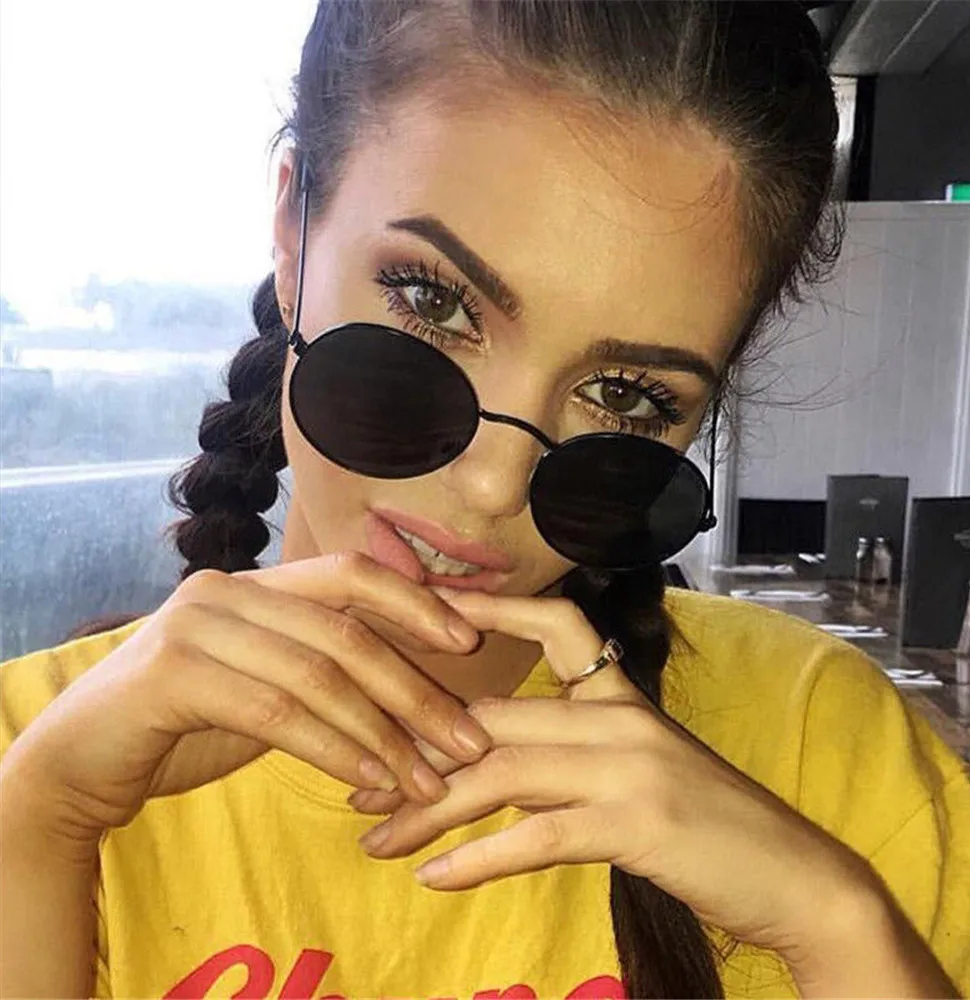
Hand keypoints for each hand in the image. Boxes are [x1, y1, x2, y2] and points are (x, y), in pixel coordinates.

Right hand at [0, 553, 493, 842]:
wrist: (81, 761)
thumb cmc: (184, 724)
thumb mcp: (264, 686)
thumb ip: (319, 672)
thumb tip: (413, 694)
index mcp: (256, 584)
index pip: (350, 573)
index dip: (414, 602)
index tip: (469, 638)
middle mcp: (227, 590)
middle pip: (345, 632)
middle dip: (415, 689)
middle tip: (468, 737)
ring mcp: (197, 625)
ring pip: (318, 675)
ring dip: (383, 734)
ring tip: (429, 779)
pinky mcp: (173, 674)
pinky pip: (278, 712)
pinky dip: (335, 749)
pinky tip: (372, 781)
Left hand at [350, 589, 880, 962]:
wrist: (795, 877)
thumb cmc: (710, 824)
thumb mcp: (641, 770)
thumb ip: (577, 754)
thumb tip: (497, 763)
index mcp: (622, 697)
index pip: (557, 624)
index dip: (494, 608)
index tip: (430, 609)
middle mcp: (622, 717)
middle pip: (498, 714)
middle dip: (418, 747)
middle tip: (359, 783)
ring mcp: (630, 766)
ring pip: (504, 768)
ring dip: (429, 806)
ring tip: (376, 838)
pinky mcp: (636, 821)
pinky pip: (539, 834)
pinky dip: (480, 858)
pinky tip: (436, 880)